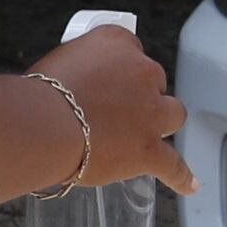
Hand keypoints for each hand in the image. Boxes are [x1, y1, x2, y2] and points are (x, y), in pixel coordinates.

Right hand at [33, 25, 198, 194]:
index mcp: (116, 43)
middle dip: (138, 94)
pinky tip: (188, 184)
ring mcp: (150, 112)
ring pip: (172, 113)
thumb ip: (76, 70)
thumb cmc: (38, 96)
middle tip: (113, 110)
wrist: (41, 125)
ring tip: (140, 134)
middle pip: (153, 80)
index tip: (107, 79)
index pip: (130, 48)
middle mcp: (141, 72)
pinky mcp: (149, 148)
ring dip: (159, 122)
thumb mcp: (55, 64)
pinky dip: (181, 177)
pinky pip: (174, 165)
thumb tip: (74, 90)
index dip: (118, 69)